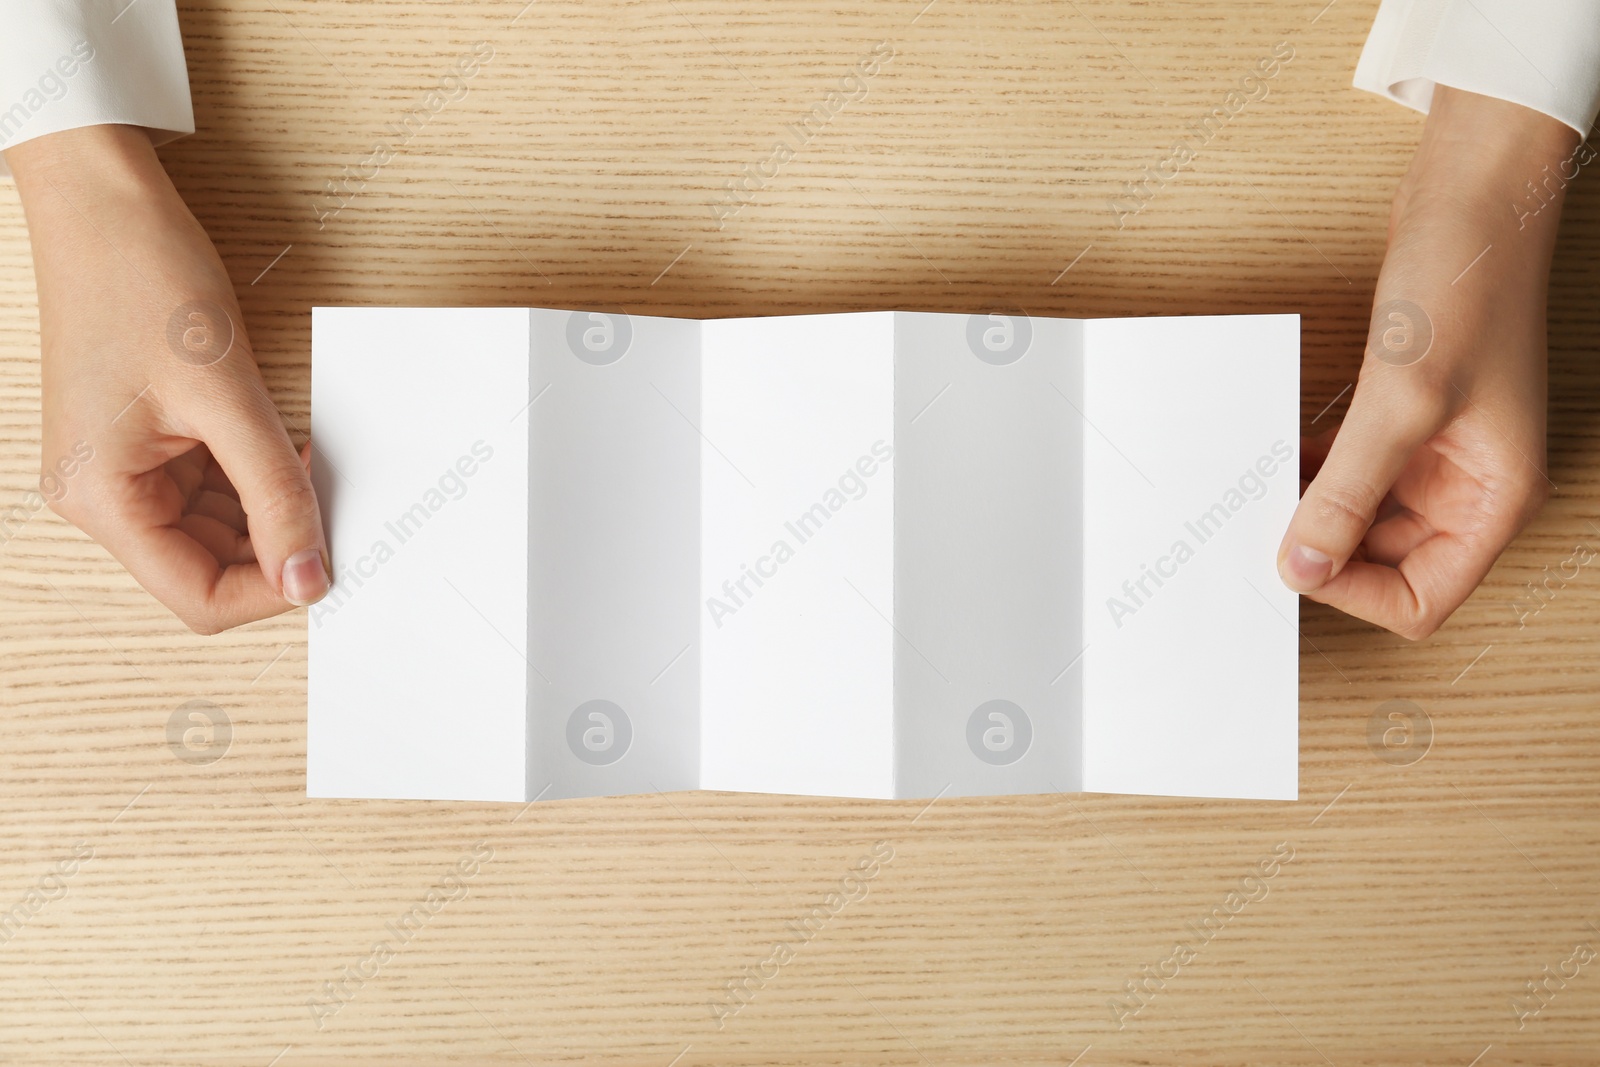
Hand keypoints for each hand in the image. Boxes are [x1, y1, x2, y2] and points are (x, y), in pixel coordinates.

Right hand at [7, 124, 328, 633]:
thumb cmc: (143, 280)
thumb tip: (308, 576)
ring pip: (216, 532)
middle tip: (335, 509)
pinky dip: (258, 479)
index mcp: (101, 499)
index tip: (331, 562)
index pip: (196, 596)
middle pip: (207, 569)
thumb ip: (273, 493)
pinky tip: (289, 450)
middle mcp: (103, 496)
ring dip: (272, 511)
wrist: (106, 203)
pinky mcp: (149, 444)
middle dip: (276, 545)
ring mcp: (125, 471)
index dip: (270, 590)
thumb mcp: (228, 396)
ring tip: (311, 468)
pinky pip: (213, 489)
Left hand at [1277, 86, 1578, 638]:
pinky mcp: (1405, 419)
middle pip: (1387, 564)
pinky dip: (1314, 472)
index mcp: (1493, 499)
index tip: (1298, 559)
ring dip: (1313, 510)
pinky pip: (1353, 471)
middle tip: (1261, 526)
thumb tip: (1302, 565)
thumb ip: (1349, 493)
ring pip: (1363, 517)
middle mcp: (1470, 486)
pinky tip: (1276, 455)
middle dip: (1325, 550)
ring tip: (1261, 491)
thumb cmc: (1465, 285)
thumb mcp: (1401, 401)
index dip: (1357, 593)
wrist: (1472, 198)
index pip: (1423, 599)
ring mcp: (1437, 453)